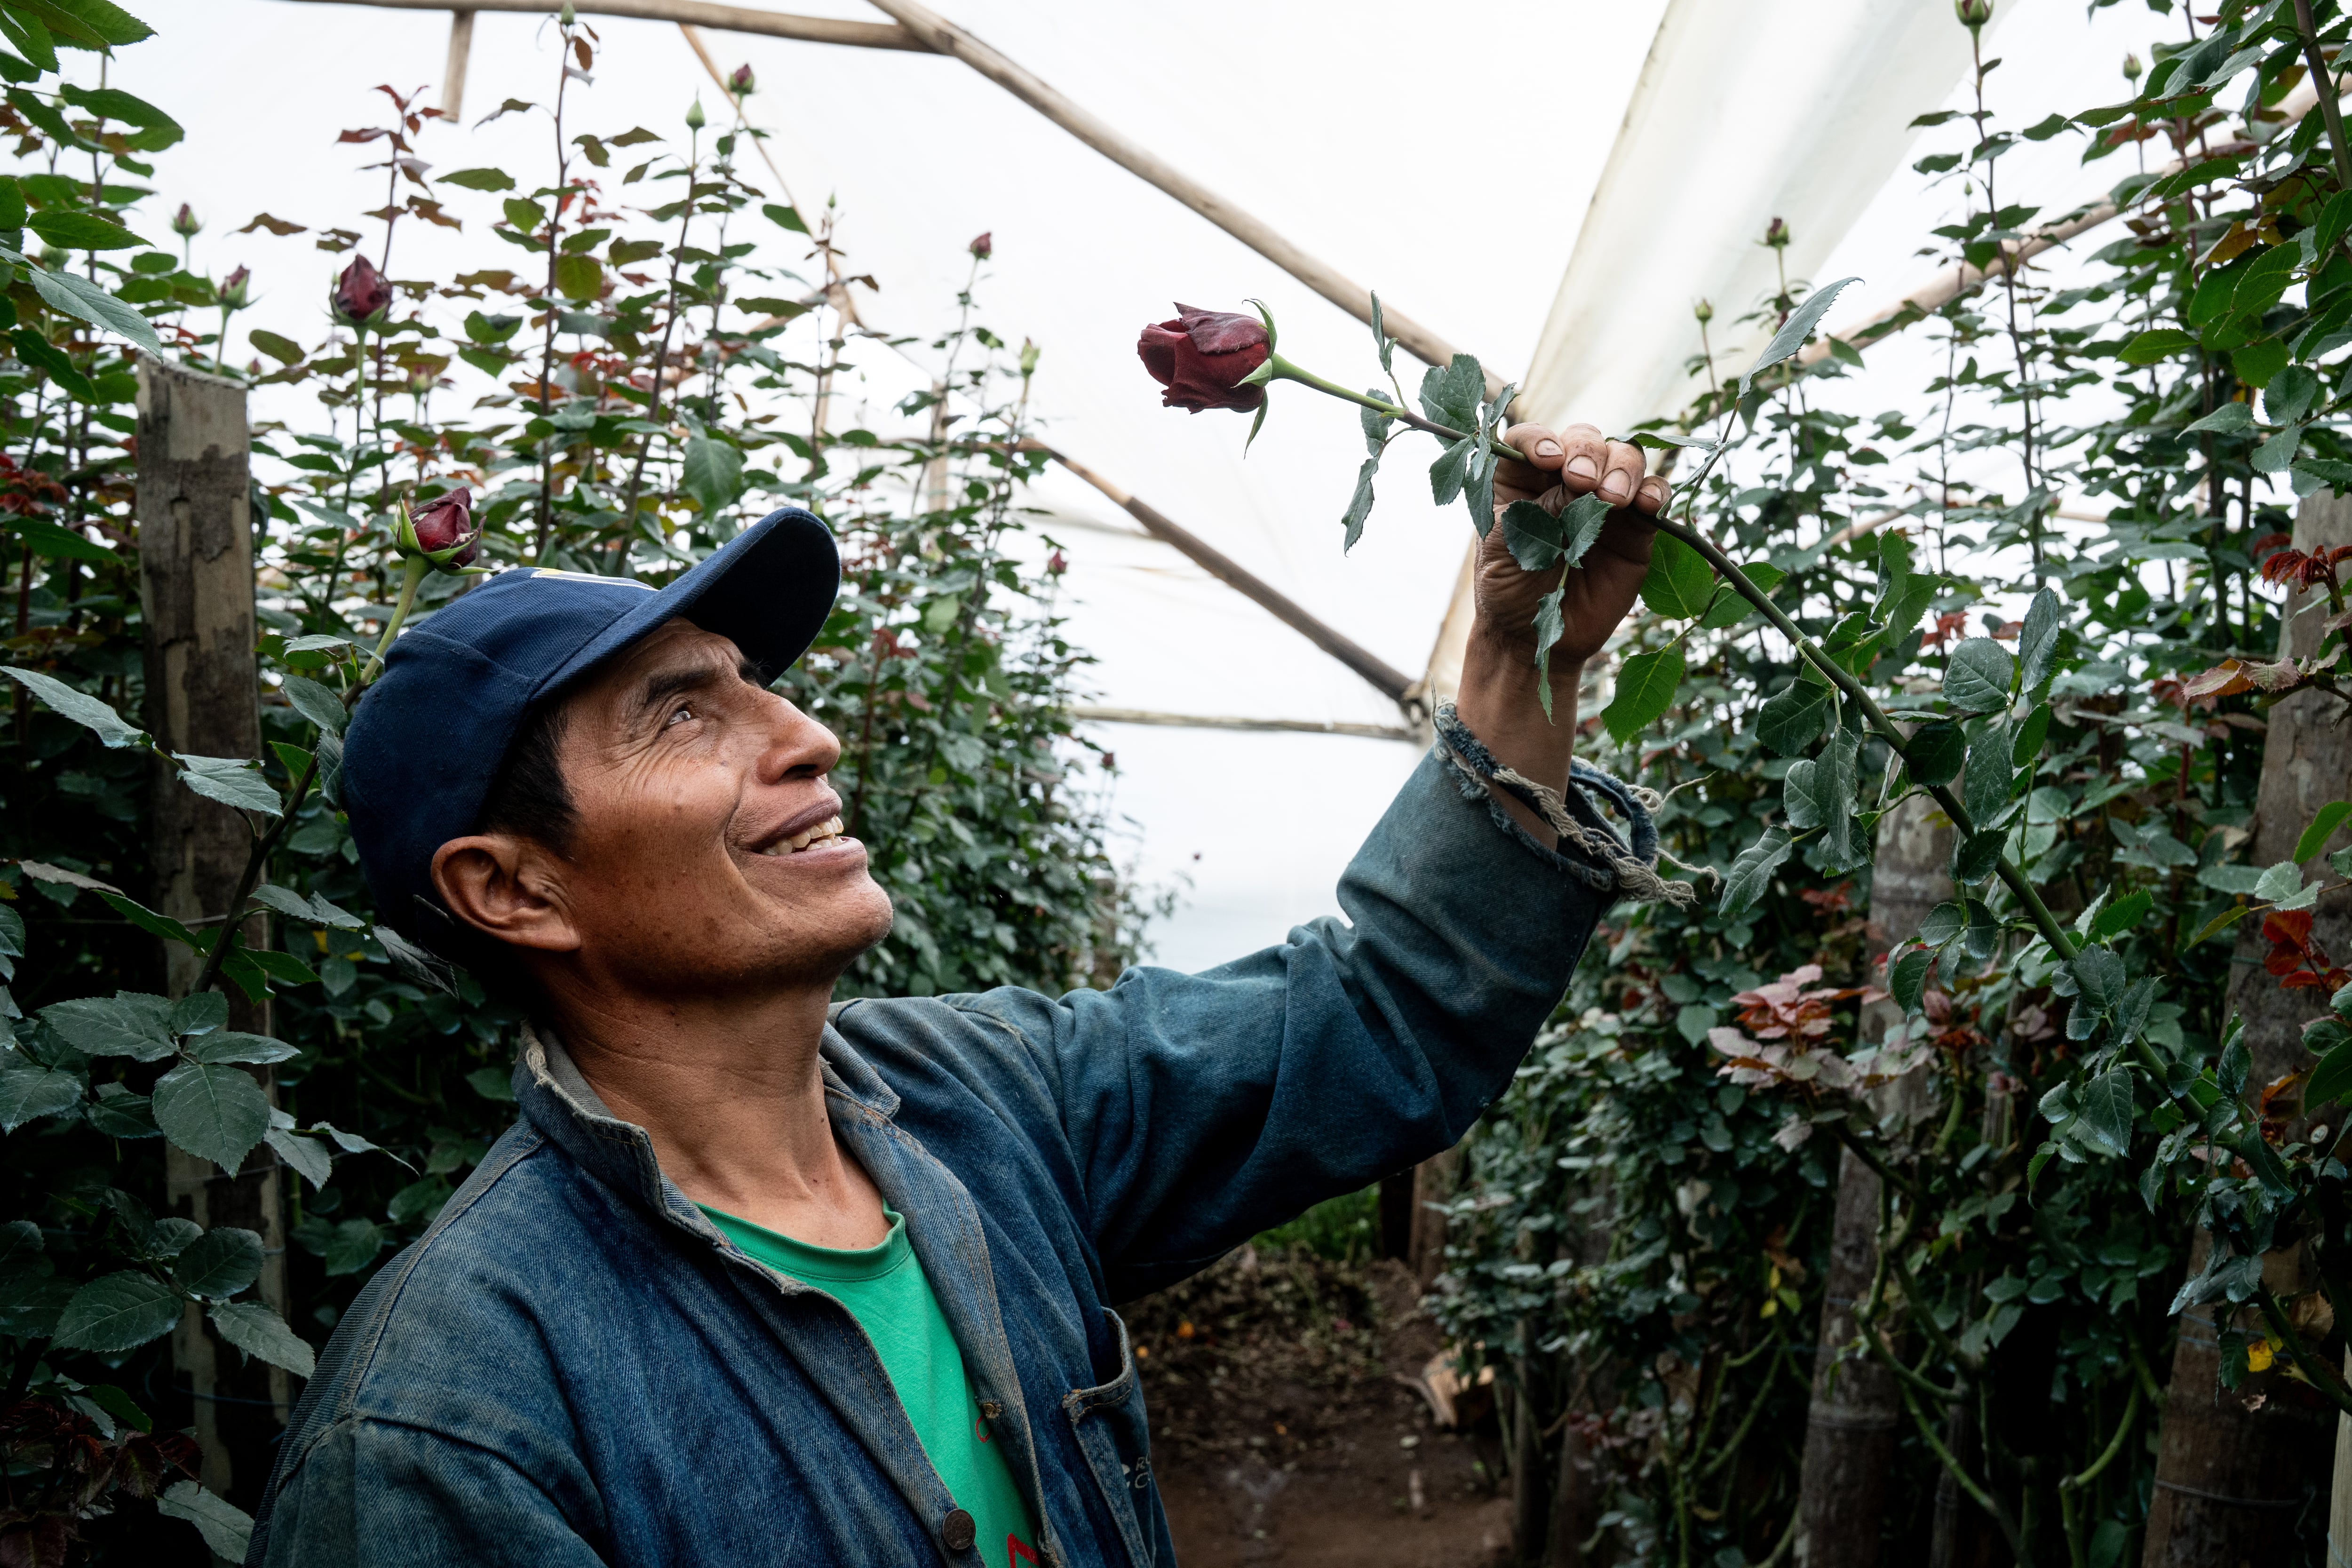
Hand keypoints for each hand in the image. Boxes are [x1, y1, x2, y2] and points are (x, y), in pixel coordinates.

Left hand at [1472, 422, 1667, 671]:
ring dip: (1623, 467)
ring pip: (1625, 459)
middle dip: (1588, 452)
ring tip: (1613, 498)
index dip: (1540, 438)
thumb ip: (1536, 510)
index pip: (1530, 437)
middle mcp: (1564, 481)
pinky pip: (1655, 496)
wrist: (1536, 638)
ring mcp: (1604, 502)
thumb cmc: (1508, 588)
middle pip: (1586, 440)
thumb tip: (1577, 484)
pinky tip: (1648, 505)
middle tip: (1581, 481)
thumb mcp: (1505, 546)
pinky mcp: (1636, 529)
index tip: (1548, 459)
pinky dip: (1656, 492)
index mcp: (1521, 479)